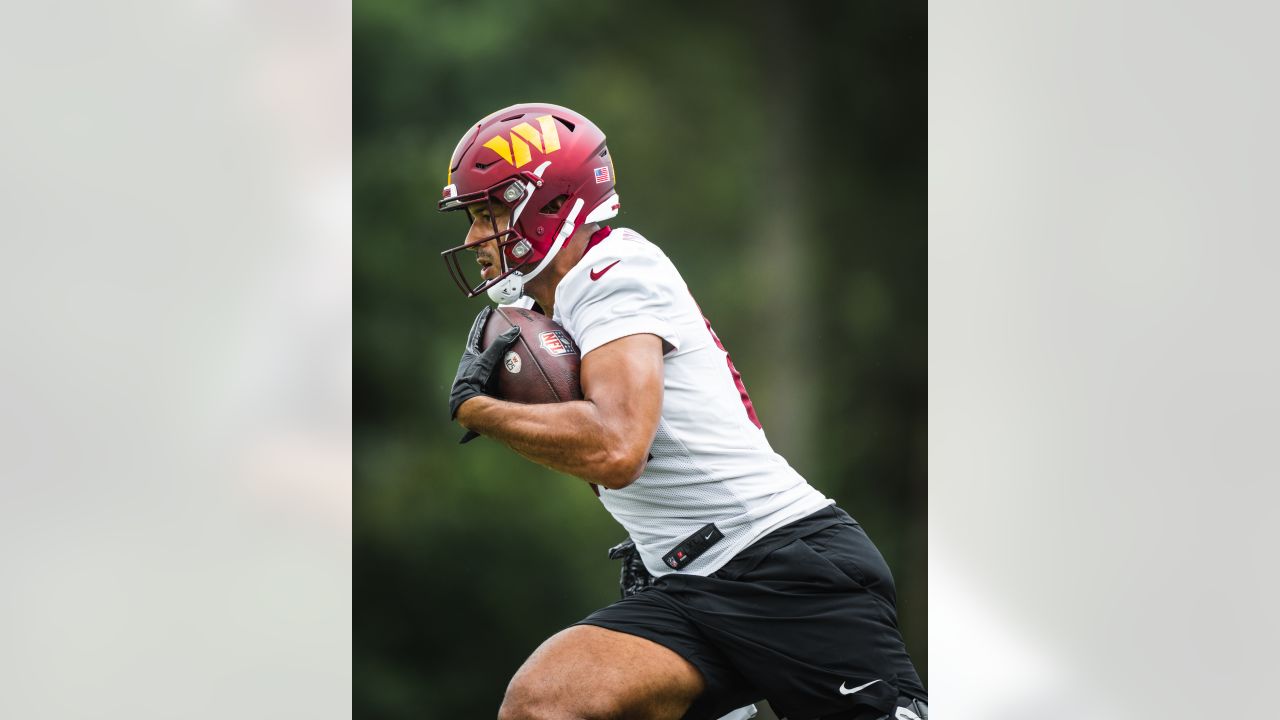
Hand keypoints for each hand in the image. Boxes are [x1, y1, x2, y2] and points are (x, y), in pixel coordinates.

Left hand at [449, 306, 520, 422]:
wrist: (466, 402)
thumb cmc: (473, 379)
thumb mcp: (487, 359)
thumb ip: (500, 344)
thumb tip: (515, 329)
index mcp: (470, 353)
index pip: (476, 331)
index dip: (482, 319)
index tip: (487, 309)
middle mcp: (471, 362)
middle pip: (479, 343)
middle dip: (486, 334)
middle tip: (494, 325)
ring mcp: (476, 373)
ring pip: (486, 358)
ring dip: (494, 352)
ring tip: (504, 347)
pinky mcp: (482, 384)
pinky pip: (495, 372)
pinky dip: (503, 369)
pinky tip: (511, 372)